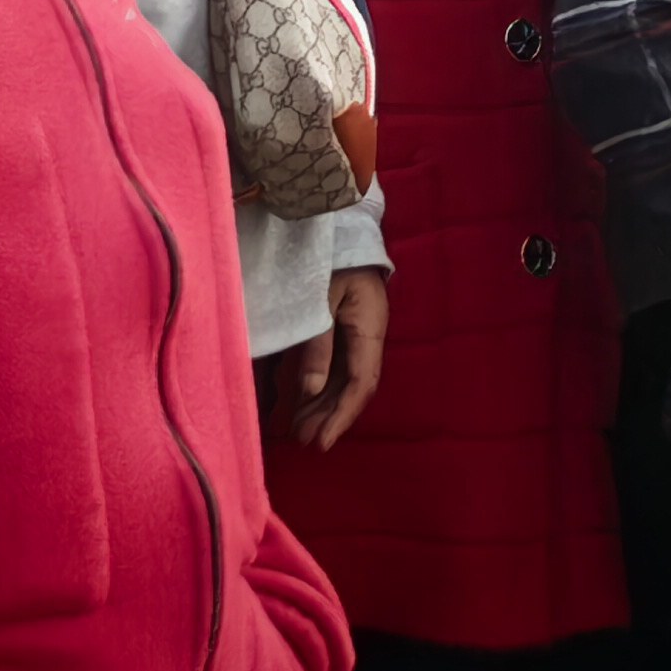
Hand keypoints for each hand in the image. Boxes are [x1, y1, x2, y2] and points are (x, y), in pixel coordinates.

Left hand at [282, 267, 389, 451]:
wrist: (342, 228)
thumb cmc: (331, 256)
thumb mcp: (321, 297)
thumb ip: (317, 343)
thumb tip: (309, 390)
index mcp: (370, 328)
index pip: (361, 383)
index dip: (342, 415)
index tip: (322, 440)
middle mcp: (368, 336)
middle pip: (352, 387)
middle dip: (330, 417)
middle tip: (305, 442)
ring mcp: (357, 334)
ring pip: (343, 380)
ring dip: (323, 406)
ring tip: (300, 432)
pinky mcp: (343, 330)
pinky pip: (334, 367)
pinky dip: (319, 388)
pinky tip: (302, 405)